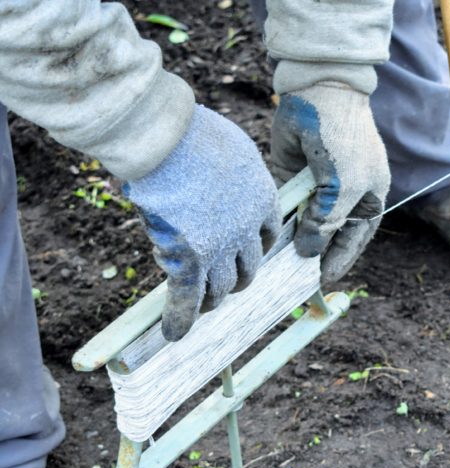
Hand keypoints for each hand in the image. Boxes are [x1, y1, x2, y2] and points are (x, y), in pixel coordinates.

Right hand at [124, 104, 280, 341]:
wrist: (165, 137)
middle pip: (247, 269)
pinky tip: (173, 334)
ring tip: (198, 310)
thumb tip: (220, 176)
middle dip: (234, 281)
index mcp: (262, 198)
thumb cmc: (191, 133)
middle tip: (218, 289)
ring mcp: (219, 248)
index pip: (266, 236)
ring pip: (220, 289)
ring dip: (209, 302)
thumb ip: (231, 173)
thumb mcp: (229, 148)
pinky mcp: (188, 259)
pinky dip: (180, 319)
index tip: (241, 255)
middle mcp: (246, 229)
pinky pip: (186, 300)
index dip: (252, 249)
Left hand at [271, 83, 389, 281]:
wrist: (318, 92)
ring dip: (293, 242)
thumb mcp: (344, 187)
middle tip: (294, 279)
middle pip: (328, 234)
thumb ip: (327, 222)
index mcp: (368, 197)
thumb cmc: (343, 139)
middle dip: (313, 255)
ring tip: (277, 266)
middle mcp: (343, 195)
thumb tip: (308, 252)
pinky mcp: (293, 176)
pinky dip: (278, 222)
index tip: (322, 281)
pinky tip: (266, 241)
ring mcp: (317, 186)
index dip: (339, 260)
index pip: (355, 238)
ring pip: (304, 223)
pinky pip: (285, 207)